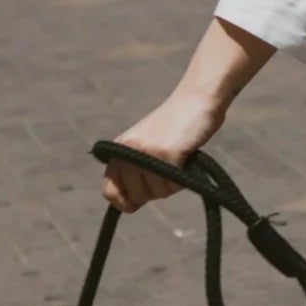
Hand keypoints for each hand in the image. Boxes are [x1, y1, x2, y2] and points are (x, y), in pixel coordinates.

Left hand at [101, 88, 224, 211]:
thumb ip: (133, 168)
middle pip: (138, 195)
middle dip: (155, 190)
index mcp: (119, 150)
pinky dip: (184, 178)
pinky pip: (174, 185)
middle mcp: (128, 153)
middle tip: (167, 169)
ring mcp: (146, 154)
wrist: (196, 99)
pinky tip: (186, 158)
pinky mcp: (166, 154)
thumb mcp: (144, 145)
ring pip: (159, 192)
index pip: (109, 191)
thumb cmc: (175, 125)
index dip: (123, 202)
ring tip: (179, 158)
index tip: (138, 203)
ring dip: (173, 183)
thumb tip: (130, 205)